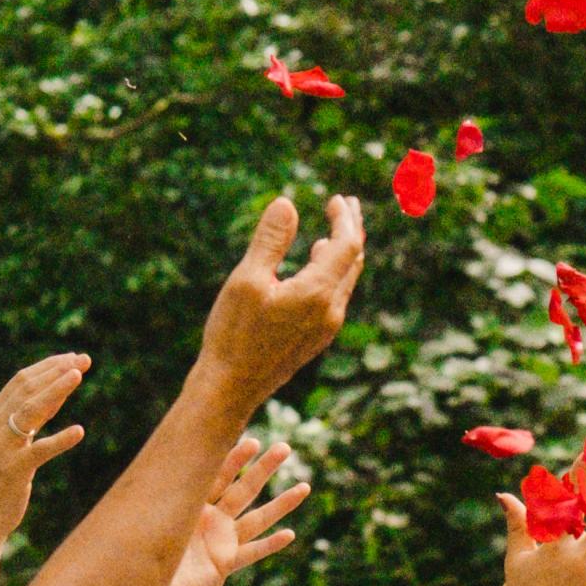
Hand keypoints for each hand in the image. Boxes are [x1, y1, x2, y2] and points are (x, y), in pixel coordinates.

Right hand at [0, 353, 91, 534]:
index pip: (22, 381)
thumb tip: (54, 396)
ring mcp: (4, 446)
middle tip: (83, 359)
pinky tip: (79, 431)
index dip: (48, 367)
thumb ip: (28, 420)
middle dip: (56, 371)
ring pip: (32, 411)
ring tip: (78, 376)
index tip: (72, 357)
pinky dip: (60, 439)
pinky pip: (41, 451)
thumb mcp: (10, 441)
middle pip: (28, 388)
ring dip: (56, 391)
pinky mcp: (15, 469)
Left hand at [168, 438, 309, 585]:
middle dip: (265, 469)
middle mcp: (211, 519)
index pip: (217, 475)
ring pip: (257, 518)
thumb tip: (165, 463)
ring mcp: (221, 540)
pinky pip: (251, 553)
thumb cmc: (144, 552)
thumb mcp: (154, 520)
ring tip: (304, 487)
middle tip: (285, 448)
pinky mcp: (225, 563)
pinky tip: (289, 535)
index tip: (253, 442)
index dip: (235, 459)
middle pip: (244, 489)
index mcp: (192, 504)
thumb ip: (165, 499)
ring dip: (281, 504)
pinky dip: (270, 545)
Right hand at [200, 194, 365, 400]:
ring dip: (344, 251)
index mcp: (318, 293)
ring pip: (346, 280)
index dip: (345, 219)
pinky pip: (335, 295)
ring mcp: (326, 327)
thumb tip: (288, 204)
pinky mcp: (316, 337)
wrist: (232, 387)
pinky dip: (333, 271)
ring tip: (335, 229)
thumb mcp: (247, 279)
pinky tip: (318, 262)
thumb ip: (270, 241)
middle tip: (347, 205)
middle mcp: (331, 311)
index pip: (347, 246)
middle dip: (352, 230)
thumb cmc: (234, 333)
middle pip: (353, 261)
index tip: (338, 198)